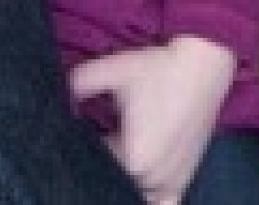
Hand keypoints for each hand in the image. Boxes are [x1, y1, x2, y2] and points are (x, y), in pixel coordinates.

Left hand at [69, 35, 235, 203]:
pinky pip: (165, 202)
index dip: (78, 144)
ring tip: (110, 151)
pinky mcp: (186, 178)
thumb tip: (57, 100)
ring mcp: (174, 183)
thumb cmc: (154, 69)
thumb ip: (76, 85)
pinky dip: (150, 197)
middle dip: (98, 161)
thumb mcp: (108, 70)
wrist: (201, 68)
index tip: (72, 127)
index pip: (93, 162)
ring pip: (136, 193)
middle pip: (113, 179)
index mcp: (134, 159)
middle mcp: (155, 179)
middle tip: (90, 136)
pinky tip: (137, 181)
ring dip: (120, 178)